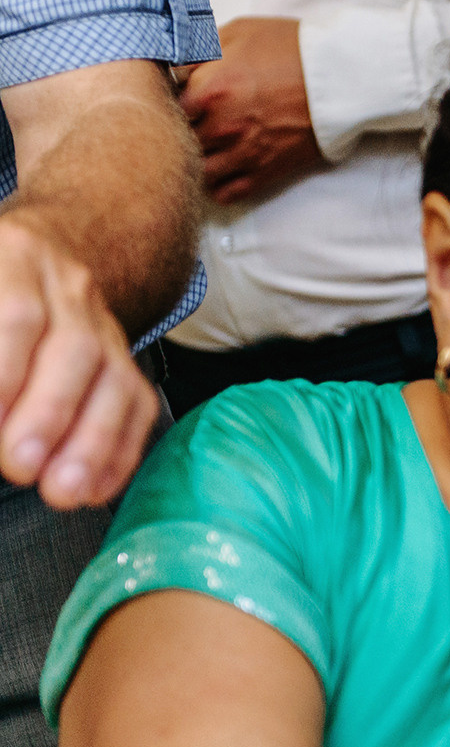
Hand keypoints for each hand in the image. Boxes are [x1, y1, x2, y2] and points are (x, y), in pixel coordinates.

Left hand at [0, 219, 158, 506]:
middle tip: (20, 464)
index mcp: (15, 256)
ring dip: (91, 444)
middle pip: (76, 350)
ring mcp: (106, 325)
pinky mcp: (128, 361)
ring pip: (117, 382)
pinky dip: (118, 454)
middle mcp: (69, 287)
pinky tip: (93, 487)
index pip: (20, 315)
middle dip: (49, 415)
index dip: (7, 375)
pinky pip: (139, 408)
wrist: (32, 264)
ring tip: (62, 490)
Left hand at [179, 18, 323, 204]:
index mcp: (209, 90)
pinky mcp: (267, 170)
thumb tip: (174, 64)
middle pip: (176, 141)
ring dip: (194, 161)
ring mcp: (244, 152)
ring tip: (199, 149)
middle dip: (177, 131)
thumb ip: (199, 49)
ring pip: (197, 171)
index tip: (174, 96)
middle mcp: (221, 126)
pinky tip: (219, 170)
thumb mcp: (238, 32)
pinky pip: (228, 193)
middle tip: (184, 122)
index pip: (162, 105)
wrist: (342, 76)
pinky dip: (217, 186)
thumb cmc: (292, 49)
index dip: (164, 100)